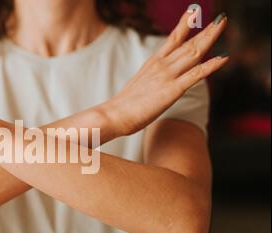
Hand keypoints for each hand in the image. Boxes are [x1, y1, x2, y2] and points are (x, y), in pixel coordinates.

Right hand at [105, 10, 228, 135]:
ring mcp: (167, 76)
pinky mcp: (172, 90)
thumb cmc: (122, 106)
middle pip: (188, 43)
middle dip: (205, 30)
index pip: (172, 40)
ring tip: (222, 24)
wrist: (114, 114)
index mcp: (152, 64)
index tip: (193, 13)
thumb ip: (148, 81)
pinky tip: (224, 58)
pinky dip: (211, 66)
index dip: (184, 25)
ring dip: (210, 37)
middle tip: (220, 18)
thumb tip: (151, 85)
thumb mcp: (138, 87)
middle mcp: (161, 65)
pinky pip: (196, 75)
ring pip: (194, 52)